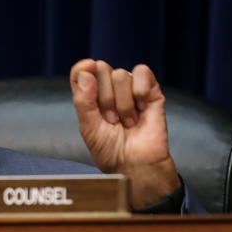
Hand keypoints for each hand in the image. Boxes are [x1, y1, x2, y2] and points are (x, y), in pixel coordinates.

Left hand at [70, 59, 180, 207]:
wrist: (135, 162)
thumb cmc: (110, 149)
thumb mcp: (88, 127)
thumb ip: (83, 100)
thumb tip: (85, 73)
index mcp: (90, 97)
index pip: (81, 72)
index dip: (82, 68)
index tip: (87, 69)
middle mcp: (109, 89)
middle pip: (101, 70)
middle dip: (104, 97)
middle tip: (111, 120)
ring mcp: (129, 88)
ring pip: (120, 75)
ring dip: (122, 103)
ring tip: (126, 121)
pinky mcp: (150, 90)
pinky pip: (142, 72)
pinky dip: (139, 91)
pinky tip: (141, 108)